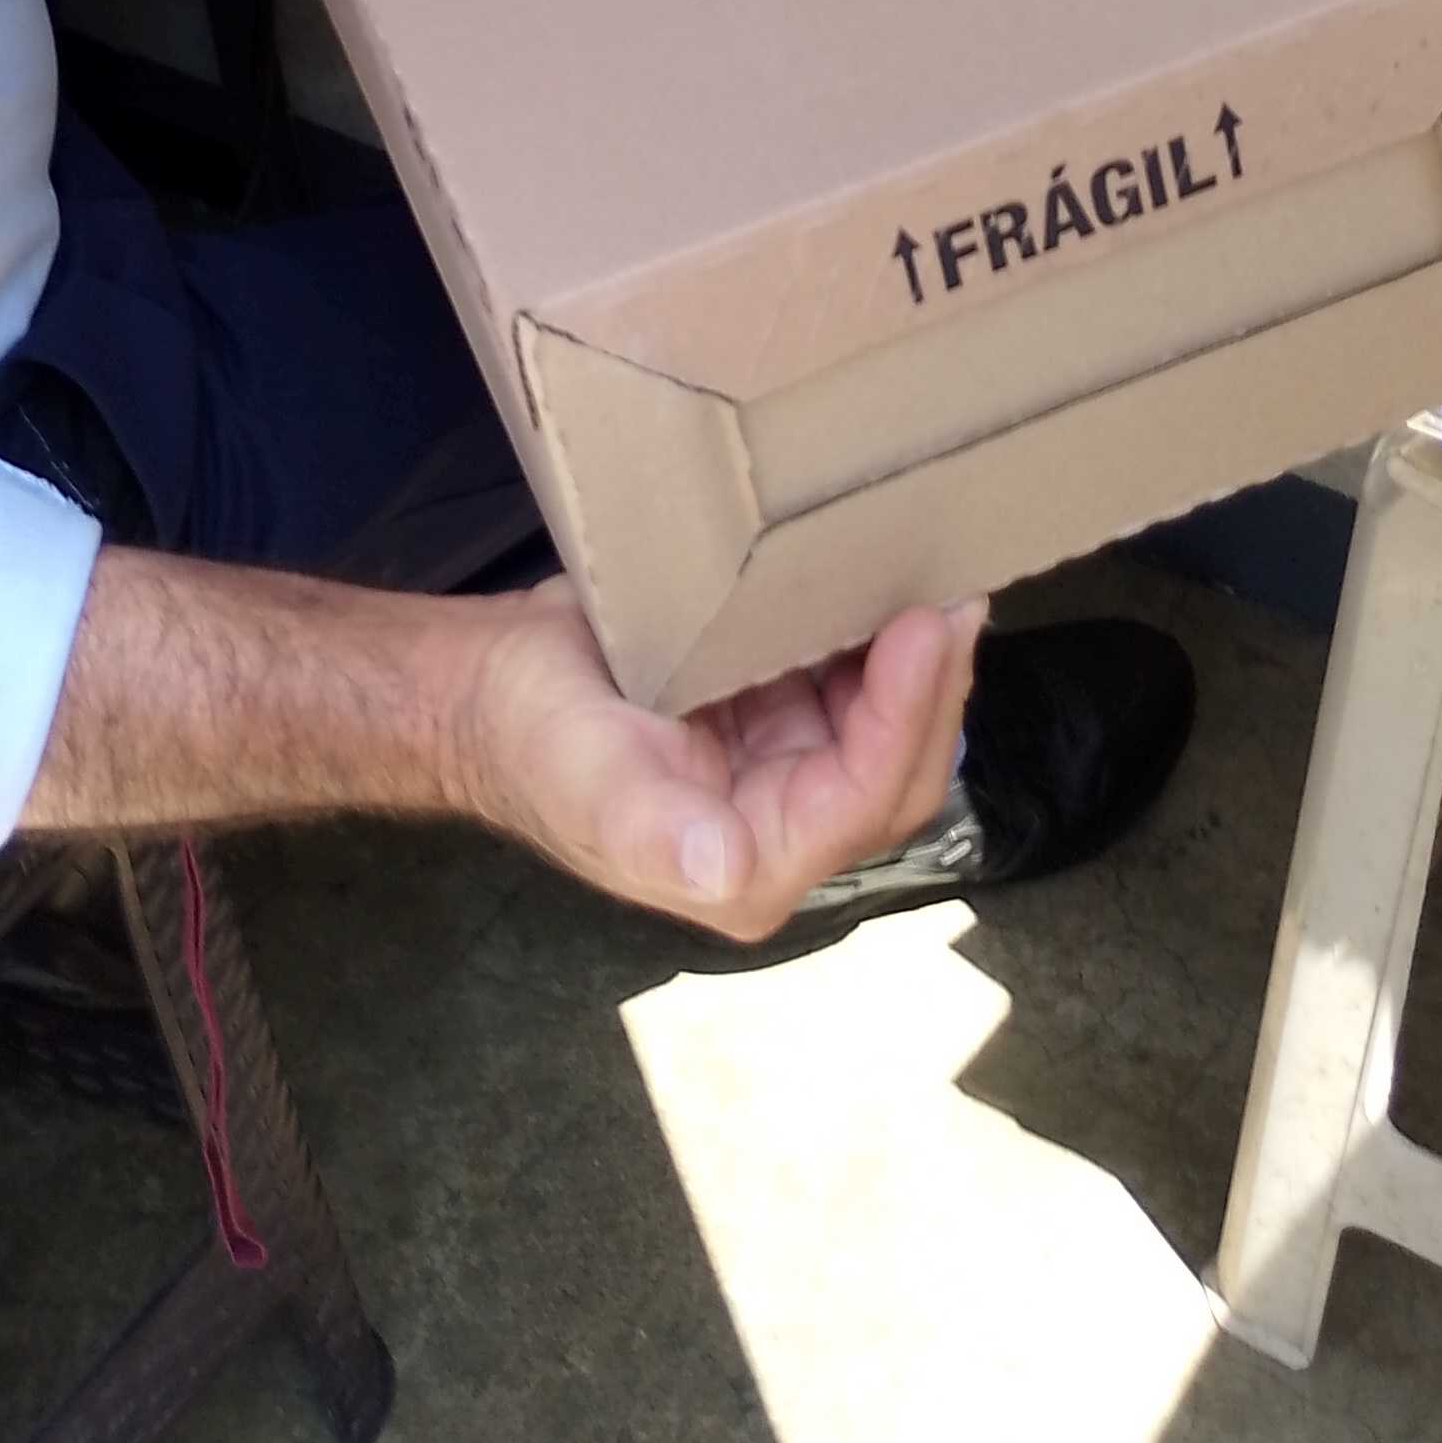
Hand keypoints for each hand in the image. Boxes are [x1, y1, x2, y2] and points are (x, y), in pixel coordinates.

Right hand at [459, 581, 983, 942]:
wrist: (483, 688)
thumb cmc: (531, 736)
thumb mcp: (589, 781)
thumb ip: (657, 830)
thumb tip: (722, 871)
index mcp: (752, 864)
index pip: (863, 795)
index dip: (904, 713)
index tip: (926, 624)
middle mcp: (783, 826)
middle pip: (897, 767)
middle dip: (934, 685)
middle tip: (958, 590)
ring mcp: (784, 768)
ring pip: (885, 721)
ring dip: (918, 658)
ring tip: (945, 572)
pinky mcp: (774, 715)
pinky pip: (849, 681)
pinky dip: (875, 636)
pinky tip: (892, 577)